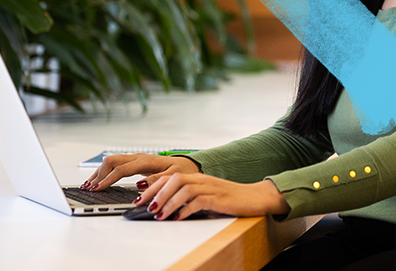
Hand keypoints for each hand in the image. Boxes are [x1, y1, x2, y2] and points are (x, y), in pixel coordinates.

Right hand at [81, 153, 199, 191]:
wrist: (187, 165)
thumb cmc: (182, 171)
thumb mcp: (174, 177)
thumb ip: (158, 180)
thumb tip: (140, 185)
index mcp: (146, 161)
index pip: (121, 169)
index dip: (108, 179)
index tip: (97, 188)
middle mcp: (138, 157)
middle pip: (112, 161)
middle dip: (98, 174)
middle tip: (89, 188)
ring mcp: (135, 159)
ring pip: (111, 161)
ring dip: (98, 172)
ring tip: (88, 185)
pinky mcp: (134, 163)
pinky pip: (115, 165)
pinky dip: (104, 172)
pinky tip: (98, 181)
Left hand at [135, 173, 289, 220]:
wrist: (255, 197)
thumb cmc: (231, 199)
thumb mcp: (206, 197)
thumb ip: (189, 200)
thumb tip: (167, 210)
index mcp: (197, 178)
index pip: (169, 177)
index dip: (152, 186)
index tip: (139, 198)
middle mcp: (202, 179)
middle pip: (173, 179)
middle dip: (156, 193)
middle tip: (145, 206)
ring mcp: (210, 187)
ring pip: (183, 189)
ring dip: (169, 202)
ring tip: (159, 215)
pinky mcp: (219, 198)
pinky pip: (198, 202)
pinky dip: (185, 210)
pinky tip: (179, 218)